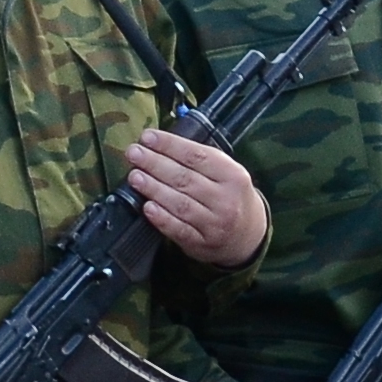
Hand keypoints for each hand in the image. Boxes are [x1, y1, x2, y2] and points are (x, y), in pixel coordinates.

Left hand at [126, 128, 266, 268]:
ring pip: (180, 204)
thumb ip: (199, 159)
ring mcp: (215, 224)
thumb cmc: (229, 196)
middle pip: (185, 178)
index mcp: (233, 175)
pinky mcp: (202, 244)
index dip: (169, 145)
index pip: (197, 156)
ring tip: (135, 176)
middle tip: (134, 154)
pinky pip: (179, 230)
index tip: (147, 137)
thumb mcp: (227, 172)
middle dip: (155, 164)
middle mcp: (225, 199)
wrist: (247, 235)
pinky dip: (162, 218)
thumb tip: (160, 143)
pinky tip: (147, 207)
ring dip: (154, 189)